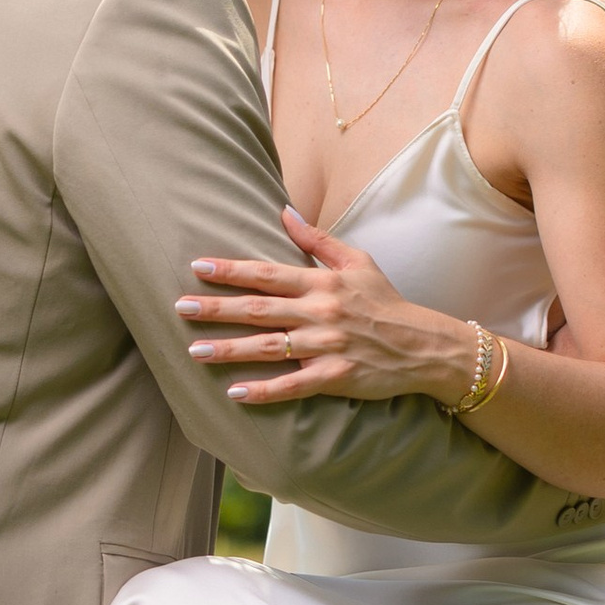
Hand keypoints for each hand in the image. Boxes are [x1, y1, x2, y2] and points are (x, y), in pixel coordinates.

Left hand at [175, 209, 480, 407]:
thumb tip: (283, 211)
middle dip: (217, 308)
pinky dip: (265, 390)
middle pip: (259, 309)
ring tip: (195, 351)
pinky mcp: (335, 376)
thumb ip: (317, 239)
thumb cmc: (386, 301)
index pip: (268, 273)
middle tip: (180, 308)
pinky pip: (294, 385)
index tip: (197, 267)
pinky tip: (235, 392)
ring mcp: (327, 346)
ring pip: (270, 347)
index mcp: (322, 283)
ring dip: (230, 350)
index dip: (231, 270)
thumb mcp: (357, 261)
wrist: (424, 345)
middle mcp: (320, 312)